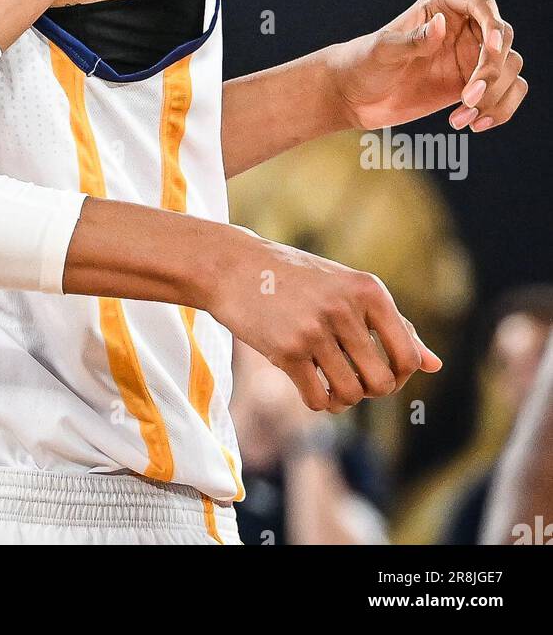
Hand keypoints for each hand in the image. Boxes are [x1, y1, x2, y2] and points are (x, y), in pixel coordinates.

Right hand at [210, 229, 440, 412]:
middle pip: (381, 383)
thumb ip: (393, 325)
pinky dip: (319, 401)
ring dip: (343, 400)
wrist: (233, 267)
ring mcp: (314, 330)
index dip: (399, 376)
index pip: (407, 356)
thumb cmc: (297, 279)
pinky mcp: (285, 351)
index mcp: (368, 290)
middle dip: (370, 391)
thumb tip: (435, 366)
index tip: (380, 371)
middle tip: (353, 378)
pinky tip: (310, 384)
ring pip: (350, 395)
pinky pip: (319, 399)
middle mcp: (344, 308)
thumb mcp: (348, 289)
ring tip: (331, 383)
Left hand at [330, 0, 527, 134]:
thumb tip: (441, 24)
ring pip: (511, 69)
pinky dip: (499, 111)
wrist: (354, 96)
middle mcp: (465, 26)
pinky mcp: (474, 84)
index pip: (482, 5)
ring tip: (464, 118)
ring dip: (496, 97)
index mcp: (443, 3)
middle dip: (492, 71)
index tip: (492, 49)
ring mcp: (472, 55)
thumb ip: (413, 40)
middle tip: (467, 98)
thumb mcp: (384, 51)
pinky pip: (506, 94)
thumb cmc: (363, 63)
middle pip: (503, 40)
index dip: (494, 26)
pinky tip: (471, 124)